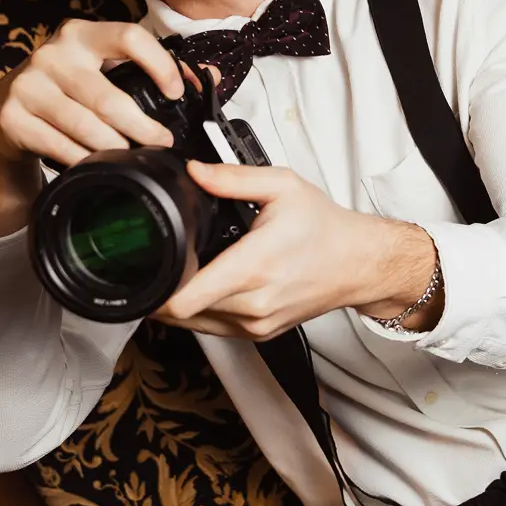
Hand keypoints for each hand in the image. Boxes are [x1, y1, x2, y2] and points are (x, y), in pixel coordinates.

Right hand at [0, 21, 186, 238]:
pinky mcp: (12, 117)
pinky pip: (61, 147)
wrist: (4, 110)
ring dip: (116, 148)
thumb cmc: (65, 88)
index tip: (177, 93)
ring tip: (133, 157)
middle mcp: (52, 54)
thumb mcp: (104, 69)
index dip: (160, 65)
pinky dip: (85, 160)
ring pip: (86, 127)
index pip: (129, 36)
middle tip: (162, 142)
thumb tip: (210, 76)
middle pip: (109, 98)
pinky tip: (98, 164)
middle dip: (142, 128)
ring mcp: (29, 85)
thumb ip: (154, 70)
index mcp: (81, 35)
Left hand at [151, 161, 437, 339]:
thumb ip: (233, 178)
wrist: (361, 264)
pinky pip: (214, 328)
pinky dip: (203, 310)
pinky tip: (209, 285)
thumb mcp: (282, 187)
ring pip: (193, 324)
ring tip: (186, 270)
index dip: (155, 288)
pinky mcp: (260, 334)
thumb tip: (195, 171)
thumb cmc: (327, 229)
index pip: (184, 299)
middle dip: (164, 288)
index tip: (144, 269)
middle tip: (162, 259)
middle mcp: (252, 304)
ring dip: (181, 302)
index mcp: (252, 267)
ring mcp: (256, 324)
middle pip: (180, 313)